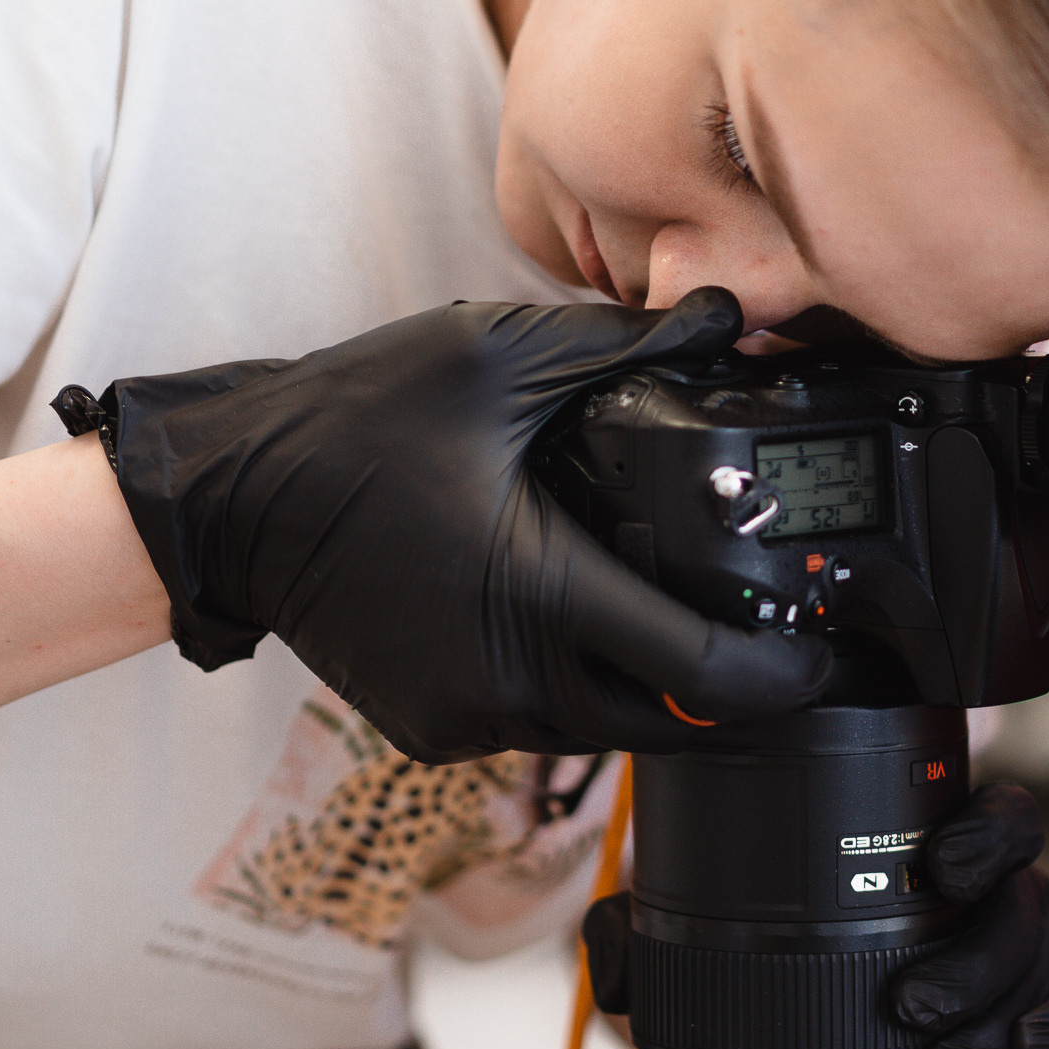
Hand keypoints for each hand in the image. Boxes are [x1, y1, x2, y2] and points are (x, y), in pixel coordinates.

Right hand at [56, 290, 829, 761]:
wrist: (225, 502)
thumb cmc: (348, 427)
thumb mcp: (492, 356)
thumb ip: (622, 345)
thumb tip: (724, 313)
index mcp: (541, 597)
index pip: (702, 675)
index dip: (784, 677)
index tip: (823, 655)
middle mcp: (509, 679)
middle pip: (671, 726)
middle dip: (733, 696)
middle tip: (776, 644)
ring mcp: (466, 717)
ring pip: (604, 735)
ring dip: (652, 693)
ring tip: (681, 620)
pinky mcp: (434, 730)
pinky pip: (538, 729)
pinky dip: (576, 692)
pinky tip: (580, 625)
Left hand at [583, 779, 1048, 1048]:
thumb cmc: (787, 966)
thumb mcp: (723, 942)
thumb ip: (663, 941)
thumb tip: (615, 956)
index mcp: (935, 847)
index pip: (991, 813)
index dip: (981, 832)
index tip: (937, 865)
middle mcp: (990, 897)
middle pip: (1025, 898)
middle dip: (973, 954)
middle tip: (909, 1002)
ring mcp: (1017, 963)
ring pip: (1041, 969)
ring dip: (993, 1015)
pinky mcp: (1036, 1023)